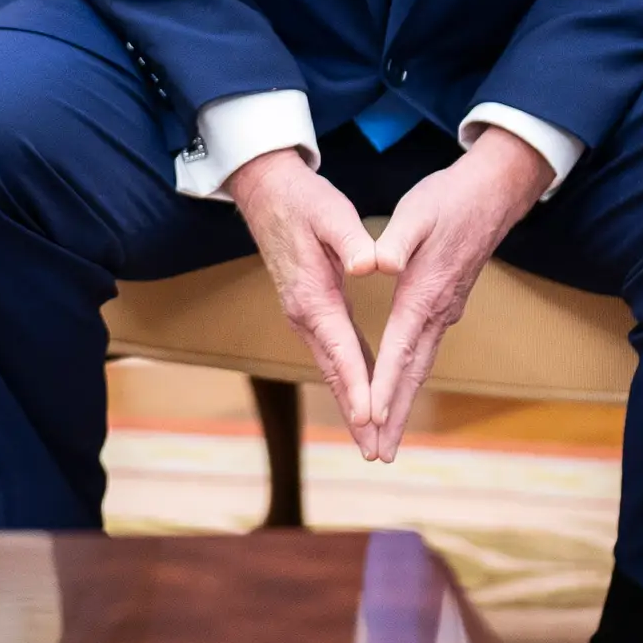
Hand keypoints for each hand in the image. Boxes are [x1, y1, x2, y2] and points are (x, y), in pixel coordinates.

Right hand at [227, 149, 378, 447]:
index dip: (358, 384)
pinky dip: (350, 379)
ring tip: (372, 439)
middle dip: (356, 413)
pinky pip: (335, 353)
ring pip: (333, 368)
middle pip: (336, 372)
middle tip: (375, 451)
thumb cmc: (303, 200)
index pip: (340, 348)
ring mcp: (305, 316)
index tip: (371, 416)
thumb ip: (351, 240)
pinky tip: (365, 395)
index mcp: (313, 295)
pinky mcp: (310, 311)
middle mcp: (305, 314)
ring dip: (353, 403)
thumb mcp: (331, 212)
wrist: (266, 192)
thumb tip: (371, 265)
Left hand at [356, 134, 550, 459]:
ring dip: (403, 405)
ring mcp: (445, 312)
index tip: (370, 418)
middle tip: (380, 454)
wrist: (493, 193)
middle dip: (395, 415)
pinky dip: (410, 380)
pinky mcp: (446, 306)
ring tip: (387, 438)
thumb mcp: (416, 211)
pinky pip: (424, 353)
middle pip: (413, 374)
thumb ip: (395, 239)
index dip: (385, 386)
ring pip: (420, 367)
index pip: (400, 349)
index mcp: (424, 292)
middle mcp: (438, 312)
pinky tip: (401, 393)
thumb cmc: (449, 199)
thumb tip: (378, 263)